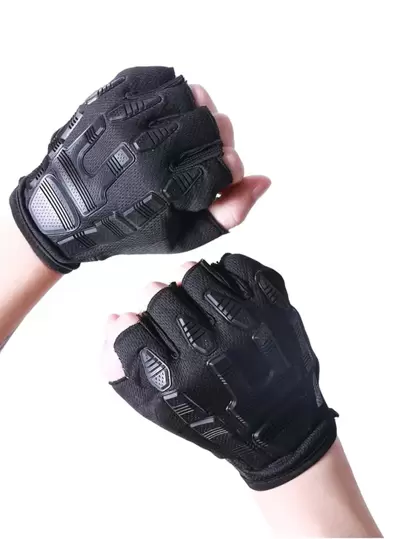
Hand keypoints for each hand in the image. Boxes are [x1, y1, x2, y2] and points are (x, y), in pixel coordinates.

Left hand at [10, 66, 269, 272]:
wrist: (68, 212)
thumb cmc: (127, 228)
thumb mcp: (181, 236)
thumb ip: (228, 214)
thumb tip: (264, 180)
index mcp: (164, 185)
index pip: (226, 162)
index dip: (230, 171)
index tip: (219, 177)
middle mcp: (146, 146)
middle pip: (214, 125)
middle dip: (218, 143)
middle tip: (203, 156)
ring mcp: (126, 116)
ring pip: (192, 96)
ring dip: (198, 116)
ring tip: (184, 137)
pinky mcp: (111, 96)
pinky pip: (160, 77)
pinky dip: (173, 94)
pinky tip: (167, 117)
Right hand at [101, 254, 336, 490]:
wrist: (279, 428)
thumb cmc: (216, 419)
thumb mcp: (162, 410)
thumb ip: (124, 370)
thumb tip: (115, 319)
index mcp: (178, 381)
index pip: (130, 331)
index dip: (130, 326)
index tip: (137, 325)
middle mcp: (211, 351)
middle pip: (158, 297)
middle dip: (155, 301)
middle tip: (167, 310)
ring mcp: (245, 325)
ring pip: (194, 273)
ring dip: (186, 281)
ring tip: (192, 295)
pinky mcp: (274, 308)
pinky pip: (237, 264)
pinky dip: (225, 269)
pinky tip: (223, 288)